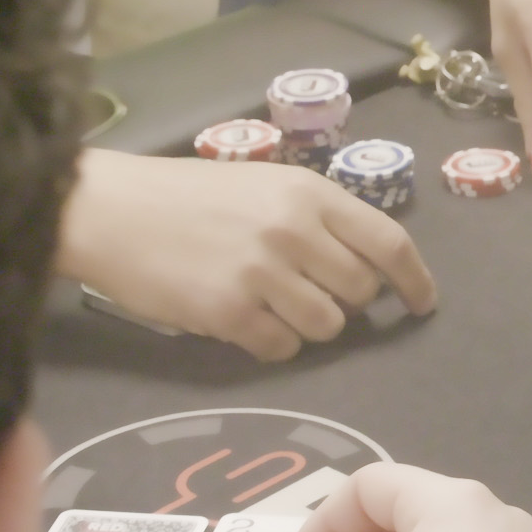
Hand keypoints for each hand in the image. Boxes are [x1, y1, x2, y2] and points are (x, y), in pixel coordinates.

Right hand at [59, 151, 437, 361]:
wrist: (108, 210)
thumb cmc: (187, 195)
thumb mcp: (264, 184)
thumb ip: (317, 218)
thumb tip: (367, 264)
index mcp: (310, 194)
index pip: (389, 242)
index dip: (415, 279)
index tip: (422, 303)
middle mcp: (294, 231)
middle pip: (361, 291)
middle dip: (348, 301)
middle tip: (313, 292)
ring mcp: (262, 274)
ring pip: (328, 326)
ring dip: (312, 325)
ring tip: (274, 305)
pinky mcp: (229, 313)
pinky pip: (282, 347)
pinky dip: (273, 343)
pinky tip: (246, 321)